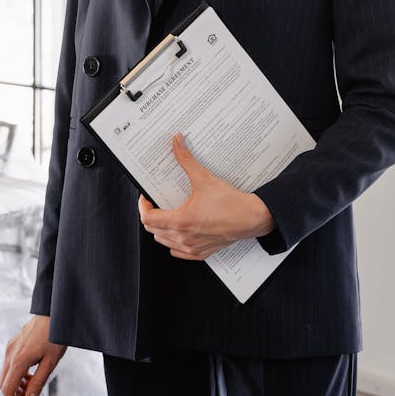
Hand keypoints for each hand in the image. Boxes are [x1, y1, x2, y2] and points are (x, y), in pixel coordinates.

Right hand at [0, 315, 65, 395]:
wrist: (53, 313)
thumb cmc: (54, 336)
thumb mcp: (50, 363)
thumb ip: (38, 383)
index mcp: (19, 360)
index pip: (8, 389)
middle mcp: (10, 354)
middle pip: (4, 383)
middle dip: (13, 394)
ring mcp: (10, 347)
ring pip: (6, 374)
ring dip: (16, 383)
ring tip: (32, 384)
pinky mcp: (12, 343)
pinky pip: (10, 364)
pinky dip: (17, 373)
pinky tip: (30, 372)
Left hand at [138, 133, 275, 260]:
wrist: (252, 218)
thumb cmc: (231, 203)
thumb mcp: (204, 178)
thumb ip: (186, 159)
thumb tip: (177, 142)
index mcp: (181, 221)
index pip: (147, 218)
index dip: (143, 206)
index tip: (146, 198)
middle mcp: (184, 237)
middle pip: (153, 230)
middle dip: (152, 215)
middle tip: (157, 203)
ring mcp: (192, 247)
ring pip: (164, 241)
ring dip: (161, 229)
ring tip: (168, 214)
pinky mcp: (201, 253)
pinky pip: (178, 251)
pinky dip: (174, 242)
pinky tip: (180, 231)